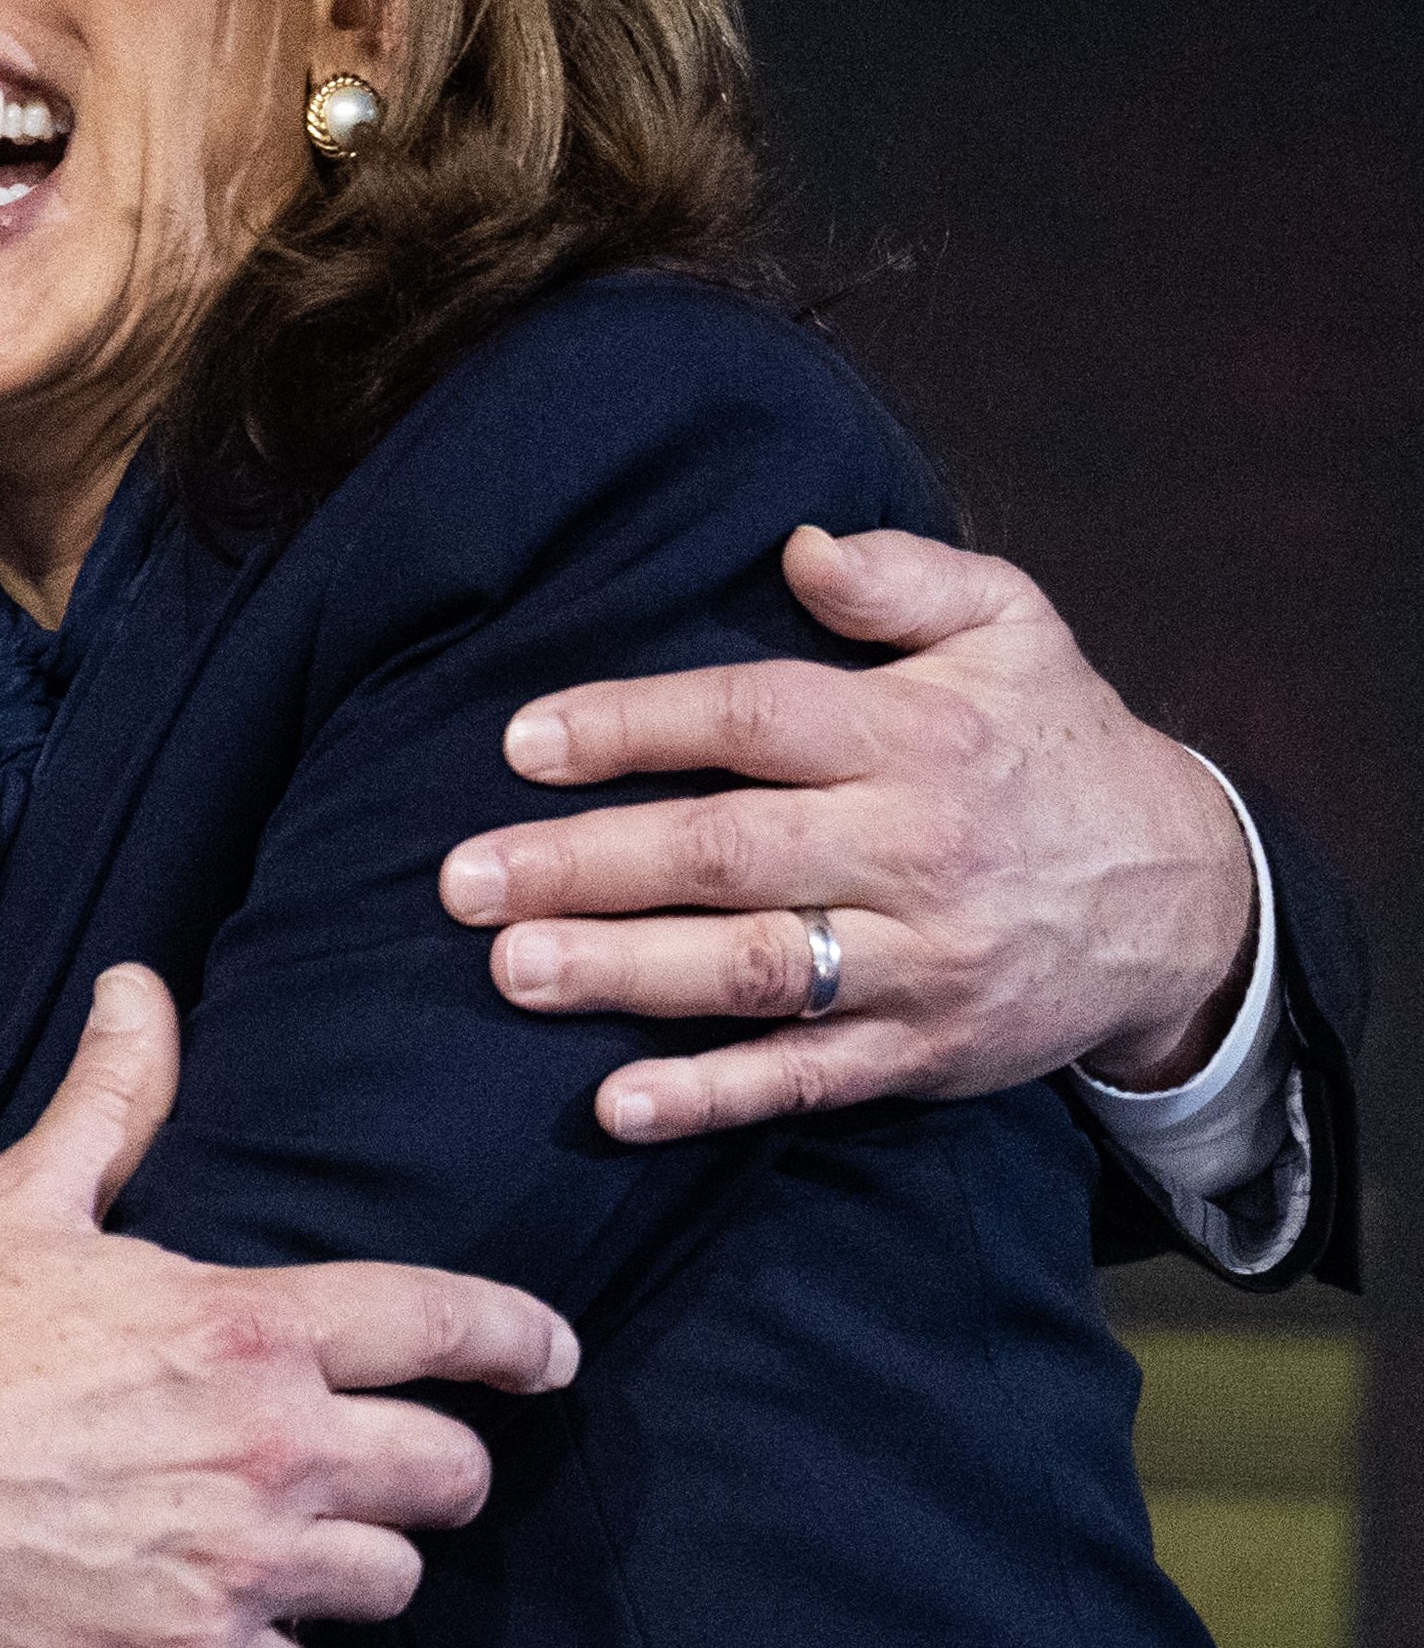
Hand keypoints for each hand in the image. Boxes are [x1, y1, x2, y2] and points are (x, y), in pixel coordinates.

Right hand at [0, 967, 574, 1647]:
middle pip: (453, 1478)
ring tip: (288, 1544)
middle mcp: (272, 1450)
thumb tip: (140, 989)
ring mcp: (240, 1567)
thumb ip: (115, 1101)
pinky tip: (207, 1615)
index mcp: (249, 1330)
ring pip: (392, 1584)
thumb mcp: (30, 1200)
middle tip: (399, 1469)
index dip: (521, 1341)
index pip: (445, 1326)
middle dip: (438, 1470)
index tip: (552, 1358)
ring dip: (352, 1563)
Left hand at [437, 526, 1256, 1144]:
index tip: (523, 740)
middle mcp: (915, 847)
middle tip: (462, 879)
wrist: (1184, 899)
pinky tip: (617, 1103)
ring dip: (625, 975)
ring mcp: (920, 960)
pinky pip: (805, 1080)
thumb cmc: (1056, 742)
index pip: (753, 720)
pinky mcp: (925, 1052)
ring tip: (512, 970)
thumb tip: (795, 545)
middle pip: (728, 853)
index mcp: (920, 733)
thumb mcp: (1016, 623)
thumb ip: (905, 576)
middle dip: (586, 866)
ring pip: (756, 969)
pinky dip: (710, 1097)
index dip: (632, 727)